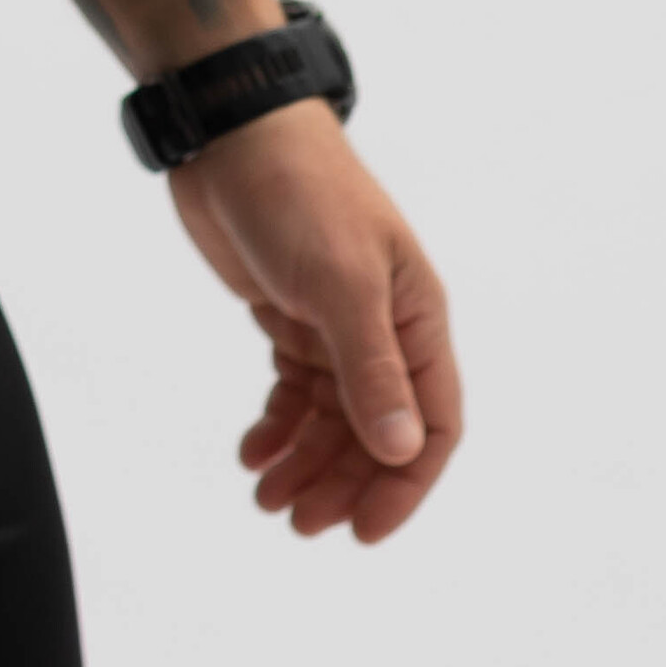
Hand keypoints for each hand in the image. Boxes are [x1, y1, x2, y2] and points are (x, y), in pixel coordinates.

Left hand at [166, 99, 461, 543]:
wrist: (232, 135)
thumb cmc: (299, 195)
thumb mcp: (341, 284)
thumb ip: (372, 368)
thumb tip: (404, 452)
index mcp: (417, 319)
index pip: (433, 425)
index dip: (405, 485)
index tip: (364, 531)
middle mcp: (384, 328)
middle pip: (378, 432)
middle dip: (343, 482)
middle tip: (297, 523)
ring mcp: (334, 324)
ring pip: (333, 418)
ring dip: (306, 462)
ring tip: (266, 497)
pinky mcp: (289, 315)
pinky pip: (295, 390)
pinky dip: (278, 426)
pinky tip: (252, 452)